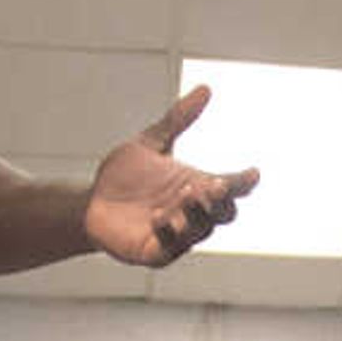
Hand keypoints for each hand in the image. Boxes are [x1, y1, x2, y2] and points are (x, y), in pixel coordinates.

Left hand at [83, 85, 257, 267]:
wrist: (89, 203)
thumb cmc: (124, 176)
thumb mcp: (151, 142)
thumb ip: (178, 119)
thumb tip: (205, 88)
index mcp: (198, 188)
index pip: (232, 188)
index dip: (245, 182)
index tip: (252, 172)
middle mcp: (193, 213)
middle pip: (225, 212)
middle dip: (222, 199)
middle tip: (214, 183)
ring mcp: (178, 235)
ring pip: (201, 229)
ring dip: (196, 212)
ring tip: (185, 193)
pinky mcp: (155, 252)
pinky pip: (169, 247)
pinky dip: (167, 233)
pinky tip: (158, 217)